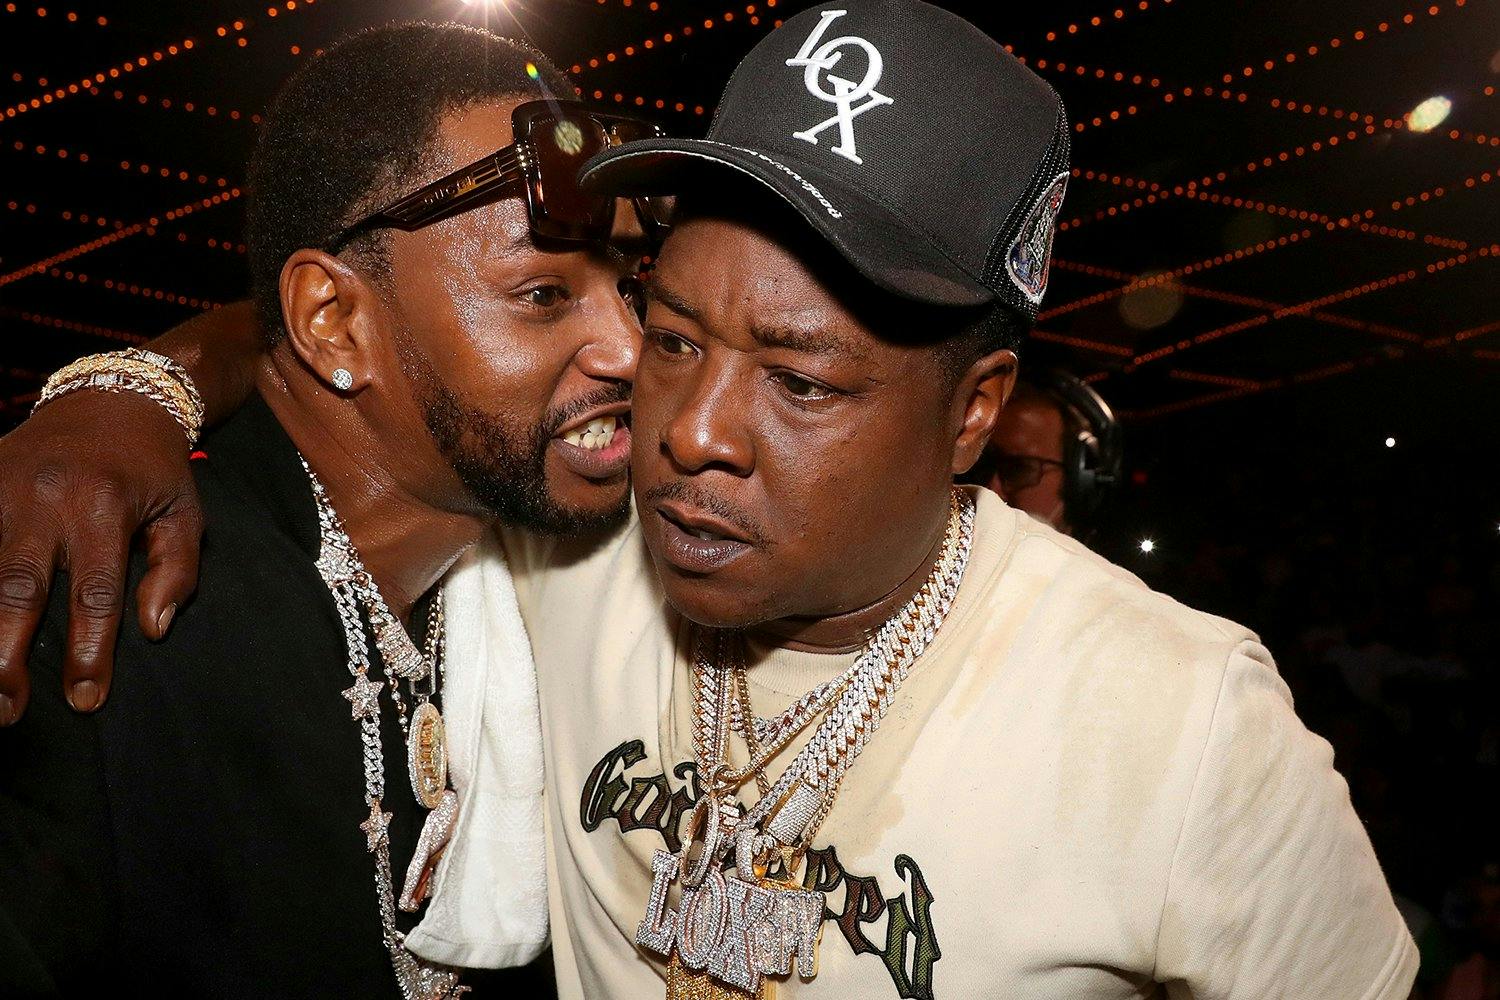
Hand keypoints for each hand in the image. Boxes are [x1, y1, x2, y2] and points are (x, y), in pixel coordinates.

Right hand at [0, 390, 203, 723]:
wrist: (112, 397)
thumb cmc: (154, 469)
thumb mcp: (184, 514)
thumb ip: (176, 572)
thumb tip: (153, 631)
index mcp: (106, 508)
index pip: (96, 594)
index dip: (89, 652)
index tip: (85, 701)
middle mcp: (47, 499)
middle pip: (18, 588)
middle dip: (7, 655)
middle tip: (7, 710)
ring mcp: (3, 487)